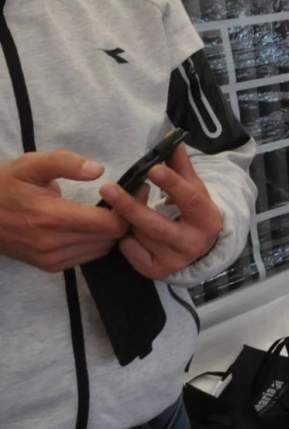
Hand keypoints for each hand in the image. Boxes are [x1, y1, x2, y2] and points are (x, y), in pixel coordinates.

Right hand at [0, 151, 130, 271]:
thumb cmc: (5, 186)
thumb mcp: (31, 164)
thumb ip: (65, 163)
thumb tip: (97, 170)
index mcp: (52, 217)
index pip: (111, 224)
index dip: (129, 208)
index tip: (135, 191)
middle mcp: (53, 243)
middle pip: (111, 238)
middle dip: (125, 218)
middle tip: (129, 198)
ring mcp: (50, 259)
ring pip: (102, 249)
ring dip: (112, 232)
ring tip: (111, 210)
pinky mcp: (48, 266)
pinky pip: (87, 256)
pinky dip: (97, 242)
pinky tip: (93, 224)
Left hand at [99, 144, 222, 279]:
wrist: (200, 247)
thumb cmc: (192, 211)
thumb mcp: (193, 188)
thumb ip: (180, 164)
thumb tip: (171, 136)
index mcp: (207, 219)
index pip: (188, 198)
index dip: (171, 182)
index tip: (151, 168)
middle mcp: (194, 243)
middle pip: (156, 224)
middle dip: (130, 206)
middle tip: (107, 189)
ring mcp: (175, 260)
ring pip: (140, 236)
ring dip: (129, 220)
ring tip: (126, 210)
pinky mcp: (157, 271)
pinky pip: (130, 250)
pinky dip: (125, 238)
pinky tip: (130, 231)